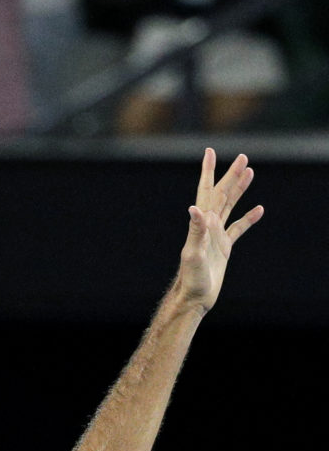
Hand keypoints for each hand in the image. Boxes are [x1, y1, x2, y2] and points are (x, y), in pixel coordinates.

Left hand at [176, 148, 262, 313]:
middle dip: (231, 176)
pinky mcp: (224, 248)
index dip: (208, 172)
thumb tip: (195, 209)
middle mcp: (208, 226)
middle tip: (243, 157)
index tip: (210, 152)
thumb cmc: (191, 278)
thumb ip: (196, 231)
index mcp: (201, 223)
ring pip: (230, 207)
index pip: (206, 192)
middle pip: (221, 194)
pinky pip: (238, 228)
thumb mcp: (194, 254)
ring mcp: (216, 236)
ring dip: (239, 190)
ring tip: (250, 172)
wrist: (195, 298)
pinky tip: (259, 209)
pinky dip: (248, 218)